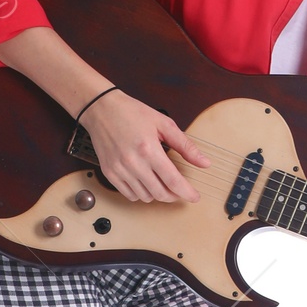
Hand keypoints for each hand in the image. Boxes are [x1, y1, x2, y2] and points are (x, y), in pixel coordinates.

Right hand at [82, 91, 209, 204]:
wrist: (102, 109)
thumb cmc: (132, 113)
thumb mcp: (164, 124)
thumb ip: (186, 146)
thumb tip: (205, 163)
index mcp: (149, 149)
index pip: (173, 181)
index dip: (187, 193)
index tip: (195, 197)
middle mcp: (133, 163)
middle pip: (160, 193)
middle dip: (174, 196)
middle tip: (180, 191)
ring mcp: (119, 170)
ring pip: (145, 197)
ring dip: (157, 194)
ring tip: (162, 183)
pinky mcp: (109, 173)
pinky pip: (129, 194)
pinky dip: (141, 194)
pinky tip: (146, 183)